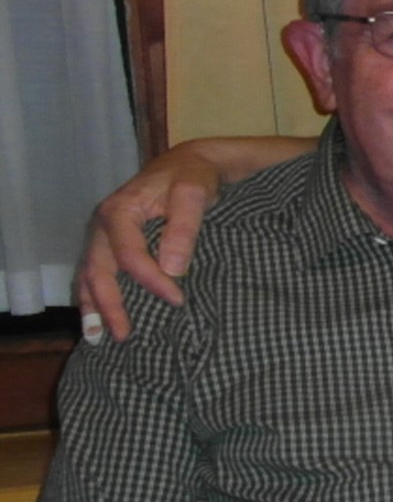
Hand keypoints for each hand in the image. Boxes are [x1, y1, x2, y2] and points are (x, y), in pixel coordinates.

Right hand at [74, 146, 224, 343]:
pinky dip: (94, 294)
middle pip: (98, 270)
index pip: (129, 255)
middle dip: (108, 305)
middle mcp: (103, 224)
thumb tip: (172, 269)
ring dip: (92, 305)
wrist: (187, 165)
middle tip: (121, 335)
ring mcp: (103, 234)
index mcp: (120, 211)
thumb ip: (184, 228)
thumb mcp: (193, 195)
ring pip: (89, 273)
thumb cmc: (192, 178)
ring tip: (97, 336)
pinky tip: (98, 317)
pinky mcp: (110, 241)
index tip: (178, 300)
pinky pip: (94, 271)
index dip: (151, 281)